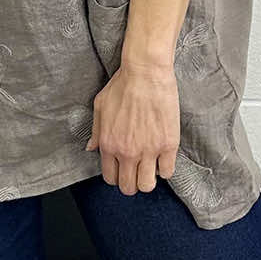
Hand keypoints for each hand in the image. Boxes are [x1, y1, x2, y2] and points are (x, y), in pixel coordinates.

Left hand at [86, 60, 179, 194]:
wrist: (145, 72)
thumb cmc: (122, 85)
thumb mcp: (100, 106)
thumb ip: (95, 131)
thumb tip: (92, 148)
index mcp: (108, 144)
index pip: (110, 177)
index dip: (117, 176)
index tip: (123, 169)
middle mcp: (127, 152)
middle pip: (128, 187)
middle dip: (132, 182)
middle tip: (138, 171)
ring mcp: (148, 150)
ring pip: (147, 185)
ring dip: (149, 180)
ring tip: (151, 168)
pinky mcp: (168, 144)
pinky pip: (167, 171)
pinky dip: (165, 169)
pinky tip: (163, 158)